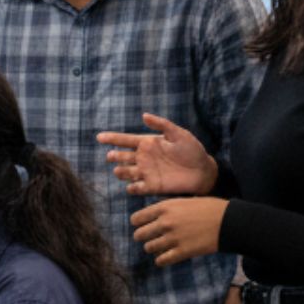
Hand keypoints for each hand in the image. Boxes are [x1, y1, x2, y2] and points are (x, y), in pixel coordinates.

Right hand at [98, 113, 216, 195]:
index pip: (125, 140)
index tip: (99, 137)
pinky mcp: (152, 186)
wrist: (203, 171)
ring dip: (121, 172)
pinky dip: (132, 188)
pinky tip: (132, 187)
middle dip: (115, 156)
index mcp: (147, 143)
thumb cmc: (192, 150)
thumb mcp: (179, 134)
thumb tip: (144, 115)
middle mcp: (143, 158)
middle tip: (111, 156)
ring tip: (119, 170)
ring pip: (126, 172)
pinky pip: (137, 188)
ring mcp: (146, 172)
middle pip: (122, 157)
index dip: (112, 138)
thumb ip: (162, 125)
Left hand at [129, 197, 227, 266]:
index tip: (140, 225)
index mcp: (164, 208)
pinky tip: (165, 258)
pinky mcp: (182, 252)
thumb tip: (155, 215)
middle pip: (140, 234)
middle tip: (148, 238)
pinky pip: (162, 260)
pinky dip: (161, 260)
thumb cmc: (209, 208)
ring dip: (152, 248)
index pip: (137, 218)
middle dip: (142, 237)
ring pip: (149, 248)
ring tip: (159, 247)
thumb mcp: (184, 201)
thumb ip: (168, 208)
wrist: (227, 221)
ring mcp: (173, 238)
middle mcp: (165, 223)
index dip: (137, 223)